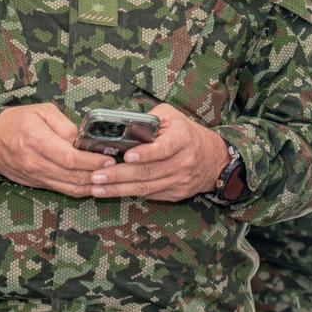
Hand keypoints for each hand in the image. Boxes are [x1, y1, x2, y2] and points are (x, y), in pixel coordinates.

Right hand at [0, 103, 114, 196]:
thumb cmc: (16, 121)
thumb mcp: (42, 111)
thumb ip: (65, 125)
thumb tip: (84, 139)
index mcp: (37, 141)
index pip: (70, 158)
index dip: (92, 161)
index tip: (109, 159)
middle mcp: (36, 162)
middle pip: (73, 176)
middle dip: (98, 175)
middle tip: (117, 170)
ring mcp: (35, 176)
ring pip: (69, 187)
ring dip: (92, 186)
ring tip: (110, 180)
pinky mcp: (36, 184)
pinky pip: (62, 190)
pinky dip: (79, 190)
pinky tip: (94, 185)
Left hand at [88, 103, 230, 200]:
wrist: (214, 159)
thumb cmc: (187, 133)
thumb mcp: (172, 117)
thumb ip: (149, 119)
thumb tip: (121, 125)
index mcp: (183, 138)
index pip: (164, 148)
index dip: (145, 153)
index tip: (127, 156)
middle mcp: (184, 161)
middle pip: (148, 171)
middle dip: (119, 175)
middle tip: (96, 176)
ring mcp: (180, 180)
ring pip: (146, 187)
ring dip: (118, 189)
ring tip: (96, 188)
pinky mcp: (176, 193)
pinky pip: (150, 195)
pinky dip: (128, 194)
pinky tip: (111, 192)